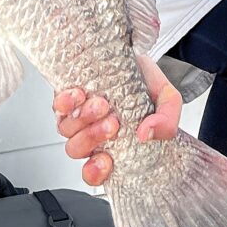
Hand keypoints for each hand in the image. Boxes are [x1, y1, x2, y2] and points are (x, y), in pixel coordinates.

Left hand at [53, 54, 182, 187]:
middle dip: (93, 138)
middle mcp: (92, 132)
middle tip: (113, 123)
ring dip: (83, 119)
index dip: (95, 173)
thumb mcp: (168, 102)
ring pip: (67, 129)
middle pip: (78, 149)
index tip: (107, 161)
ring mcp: (78, 115)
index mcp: (114, 144)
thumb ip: (166, 122)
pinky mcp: (68, 95)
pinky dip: (66, 102)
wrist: (138, 54)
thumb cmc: (149, 83)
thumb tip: (145, 135)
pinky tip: (79, 95)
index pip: (95, 172)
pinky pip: (57, 105)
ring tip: (102, 103)